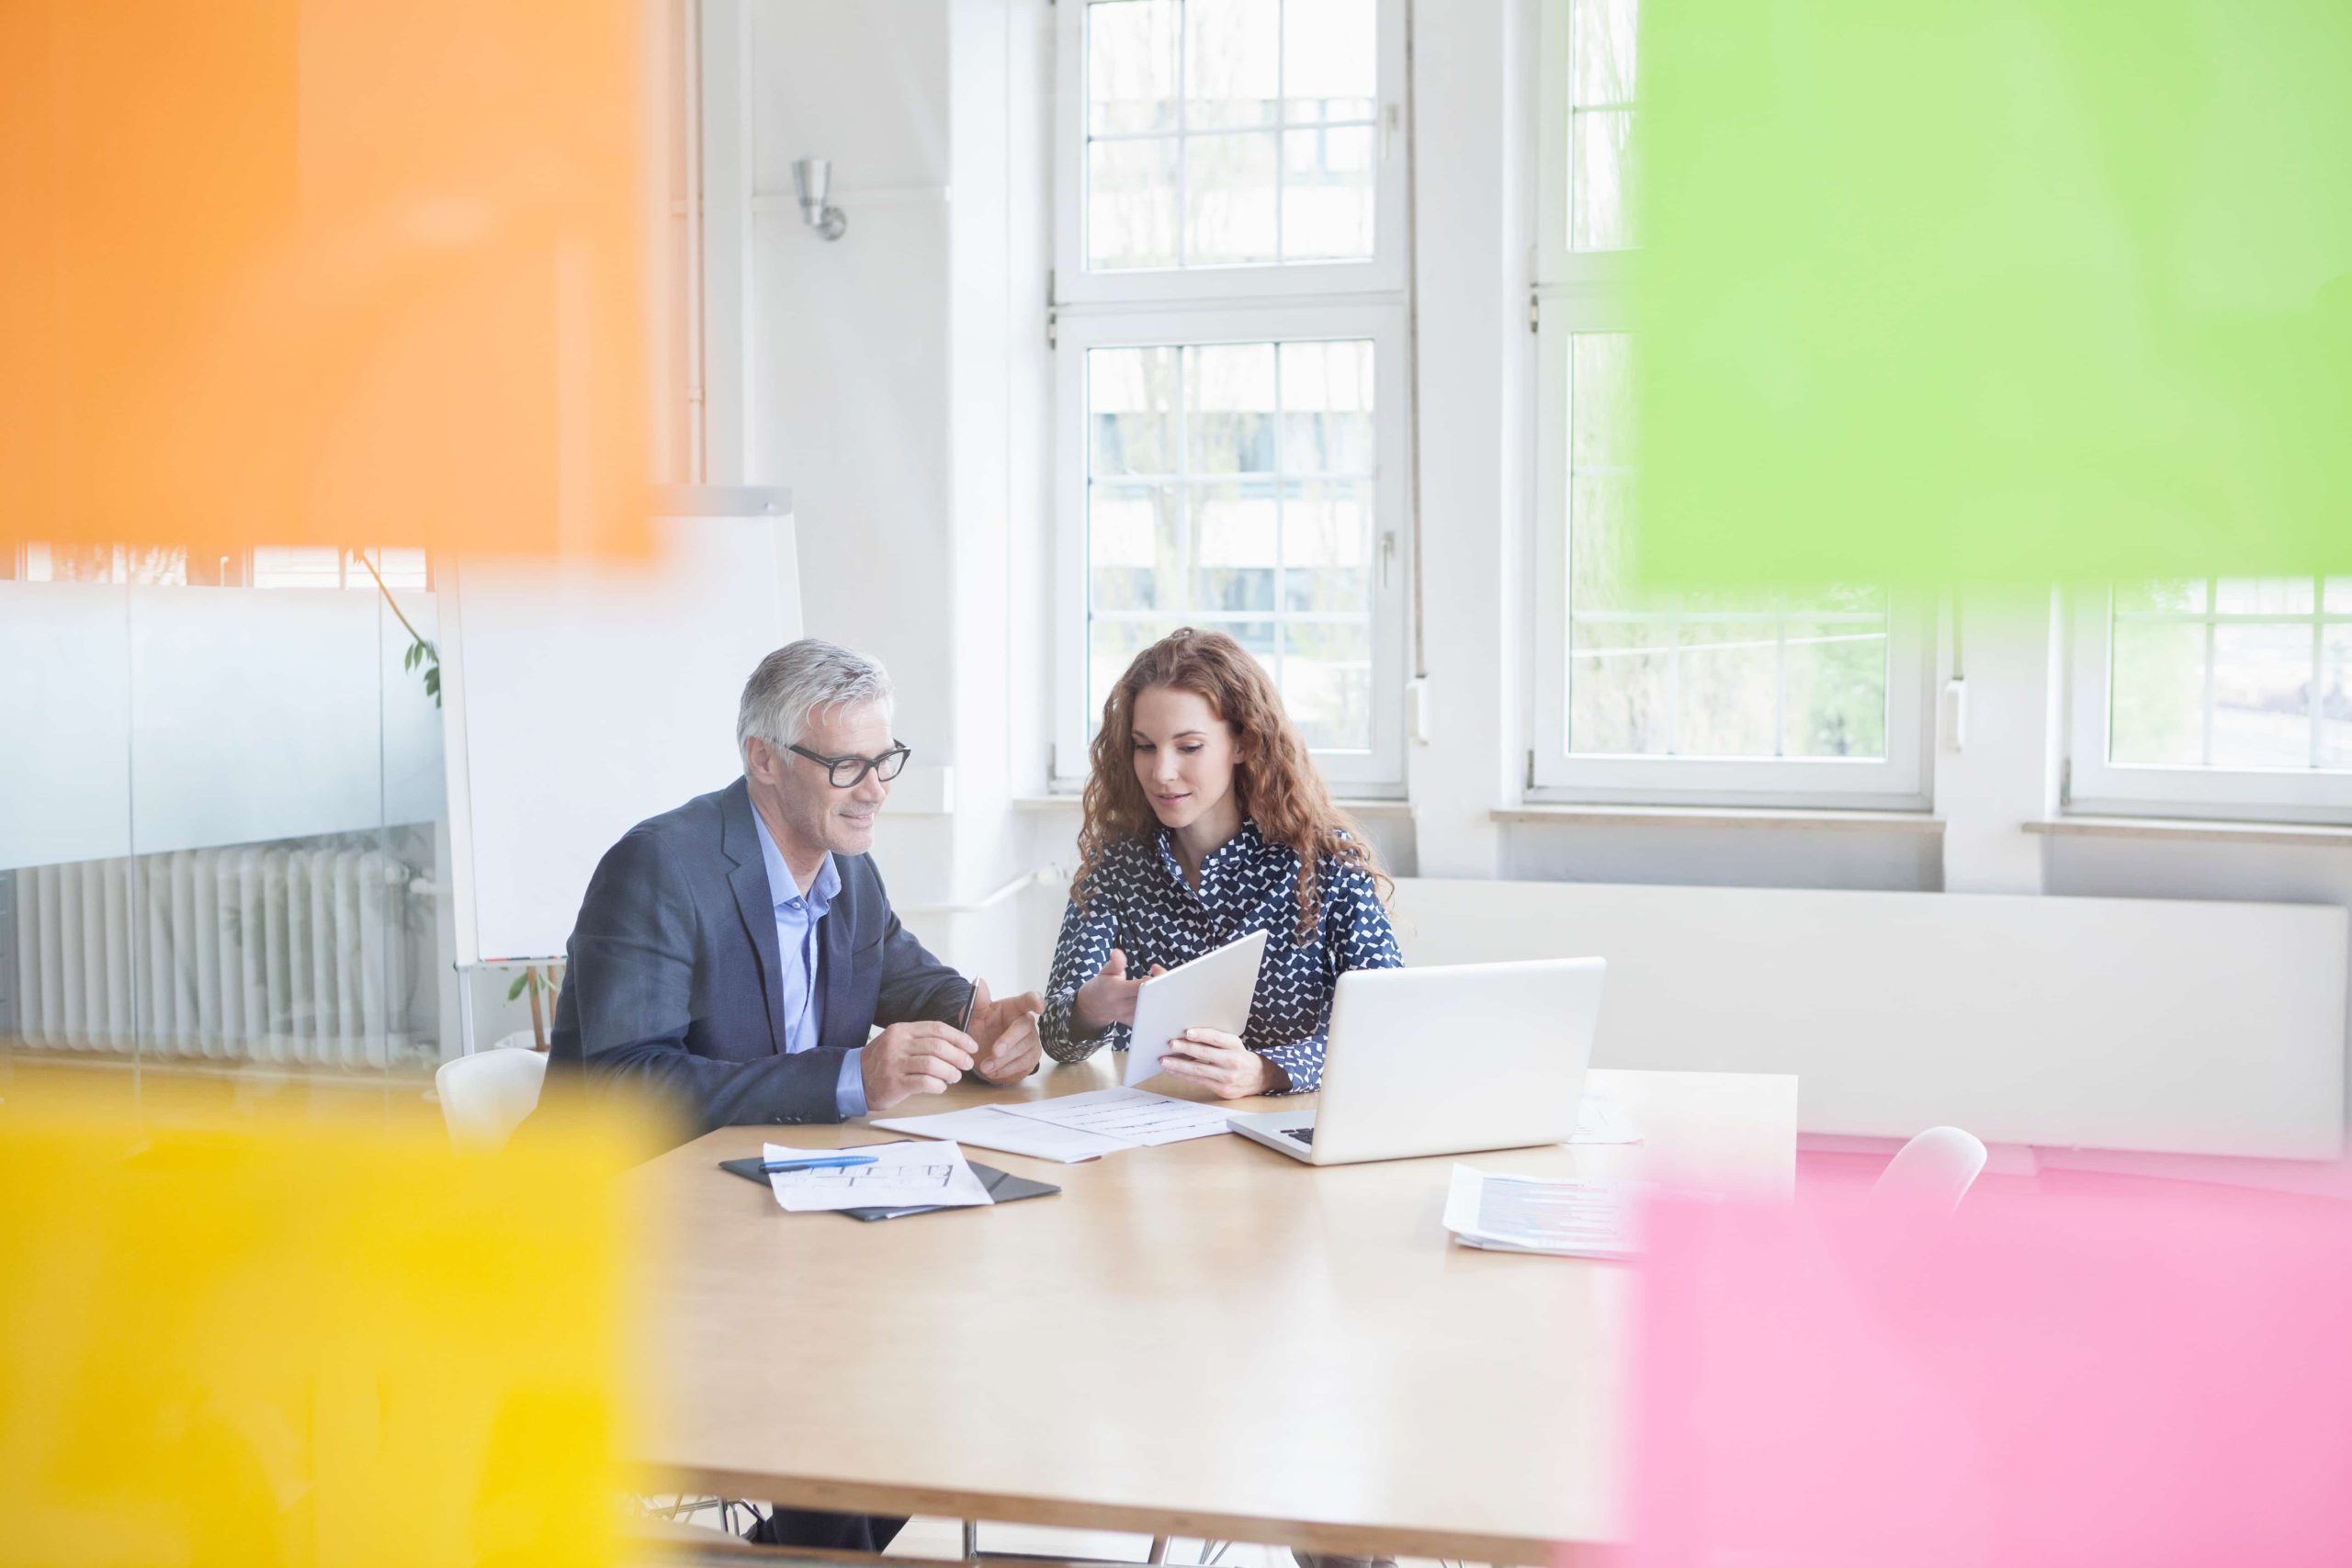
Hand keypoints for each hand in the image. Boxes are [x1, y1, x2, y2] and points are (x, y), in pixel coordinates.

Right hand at [860, 1020, 975, 1111]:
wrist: (854, 1079)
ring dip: (950, 1072)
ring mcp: (894, 1064)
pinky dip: (937, 1085)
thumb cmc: (881, 1062)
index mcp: (902, 1030)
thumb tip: (955, 1045)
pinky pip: (924, 1082)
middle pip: (938, 1046)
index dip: (959, 1037)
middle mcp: (898, 1044)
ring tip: (954, 1077)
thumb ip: (922, 1040)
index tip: (971, 1046)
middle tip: (966, 1064)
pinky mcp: (894, 1083)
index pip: (937, 1028)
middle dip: (958, 1055)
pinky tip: (940, 1087)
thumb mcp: (898, 1042)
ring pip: (932, 1064)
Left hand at [966, 978, 1043, 1083]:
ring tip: (985, 1066)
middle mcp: (1025, 1022)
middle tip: (995, 1051)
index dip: (1036, 1001)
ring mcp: (1031, 1040)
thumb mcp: (974, 1016)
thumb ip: (978, 1001)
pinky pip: (1024, 1064)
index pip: (1029, 999)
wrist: (981, 1054)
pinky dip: (1007, 1069)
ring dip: (1003, 1060)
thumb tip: (979, 982)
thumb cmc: (981, 1029)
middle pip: (1024, 1028)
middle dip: (1009, 1040)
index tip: (1039, 1007)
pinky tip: (994, 1071)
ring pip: (1023, 1049)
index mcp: (1014, 1007)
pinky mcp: (1032, 1057)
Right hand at [1072, 948, 1165, 1035]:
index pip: (1139, 987)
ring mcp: (1128, 1017)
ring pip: (1152, 1010)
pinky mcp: (1134, 1023)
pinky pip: (1150, 1018)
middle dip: (1161, 987)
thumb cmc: (1104, 985)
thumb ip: (1115, 963)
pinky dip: (1159, 1007)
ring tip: (1160, 986)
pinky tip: (1159, 997)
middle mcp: (1122, 1006)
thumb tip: (1118, 953)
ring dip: (1161, 997)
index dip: (1152, 978)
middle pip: (1149, 1000)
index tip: (1155, 969)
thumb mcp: (1106, 971)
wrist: (1095, 1006)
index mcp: (1115, 991)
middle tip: (1163, 977)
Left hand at [1154, 1027, 1280, 1099]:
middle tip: (1170, 1044)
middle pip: (1206, 1054)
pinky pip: (1199, 1081)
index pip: (1217, 1038)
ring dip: (1179, 1065)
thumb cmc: (1239, 1056)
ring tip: (1164, 1061)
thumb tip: (1187, 1035)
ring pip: (1199, 1070)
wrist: (1259, 1077)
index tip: (1187, 1032)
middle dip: (1186, 1048)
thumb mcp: (1233, 1044)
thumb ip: (1215, 1040)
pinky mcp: (1222, 1090)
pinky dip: (1184, 1076)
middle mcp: (1233, 1061)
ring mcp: (1228, 1077)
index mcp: (1235, 1045)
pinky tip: (1173, 1071)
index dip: (1202, 1034)